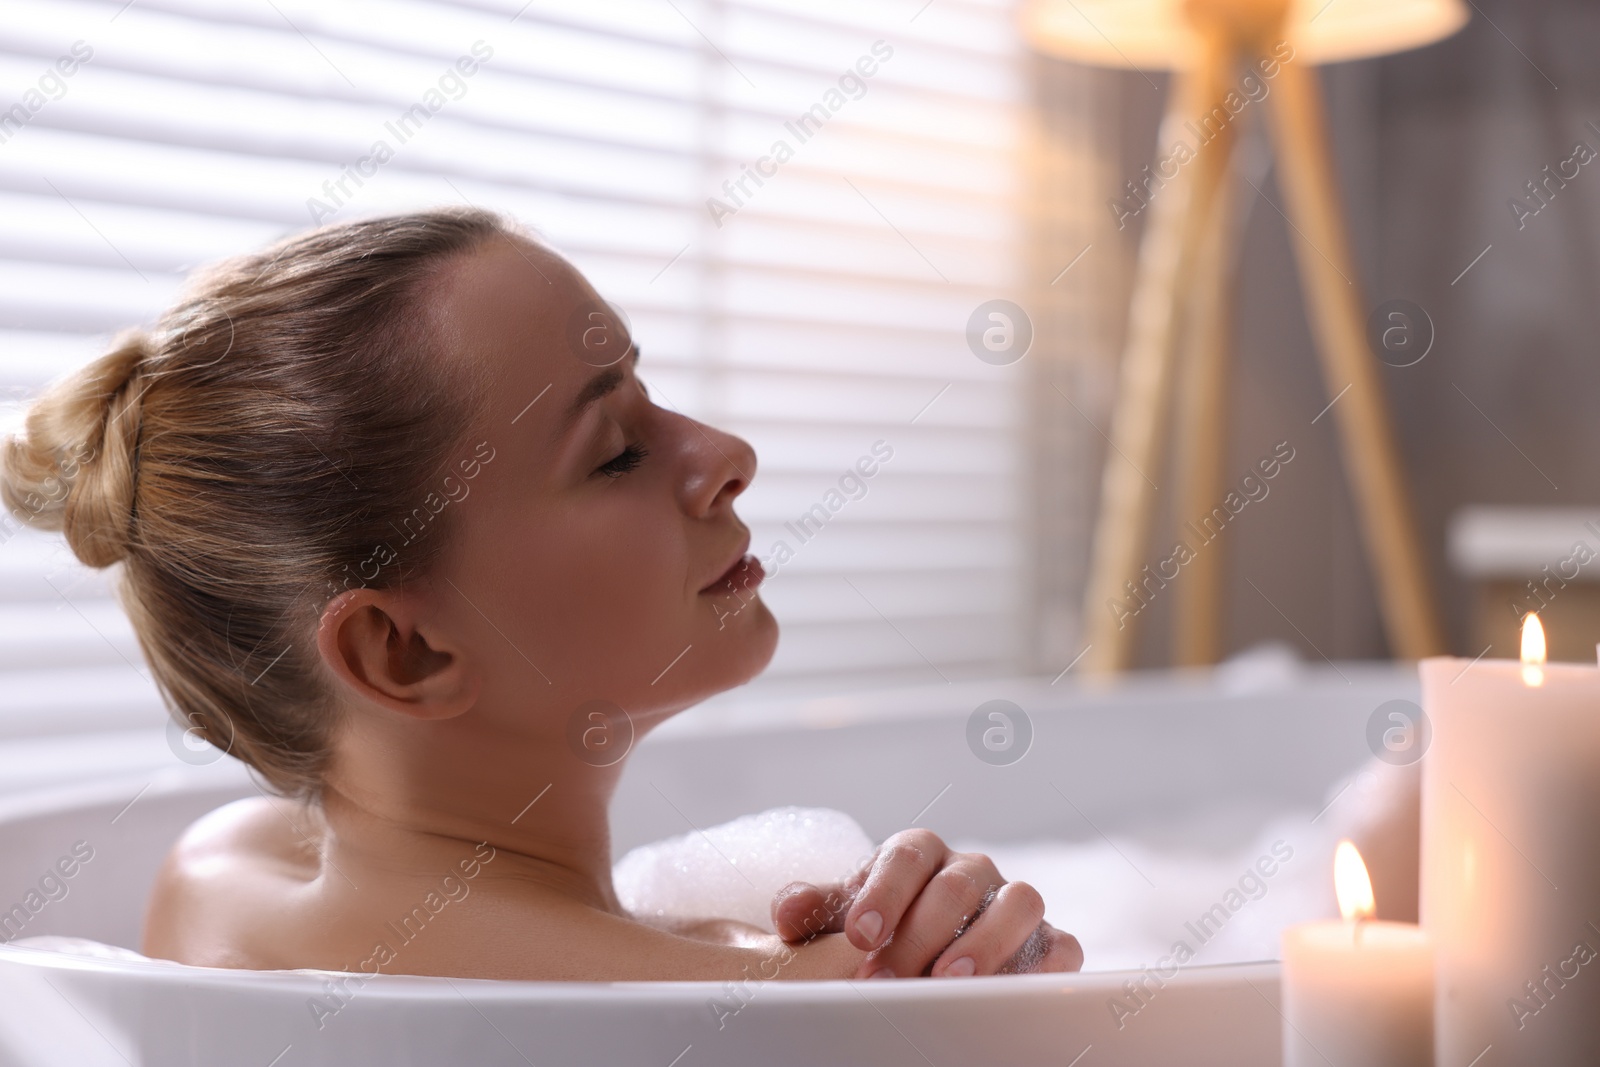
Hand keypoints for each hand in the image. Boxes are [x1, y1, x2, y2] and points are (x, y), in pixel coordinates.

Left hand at [770, 828, 1082, 977]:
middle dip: (920, 932)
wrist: (926, 949)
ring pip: (1019, 901)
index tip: (860, 935)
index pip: (906, 855)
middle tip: (886, 977)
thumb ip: (815, 908)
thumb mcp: (845, 916)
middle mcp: (972, 870)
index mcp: (920, 855)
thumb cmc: (882, 927)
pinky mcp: (1048, 941)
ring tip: (946, 980)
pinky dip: (1042, 966)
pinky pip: (1061, 944)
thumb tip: (786, 913)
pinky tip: (1005, 992)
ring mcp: (1013, 903)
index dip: (884, 892)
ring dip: (984, 941)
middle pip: (958, 883)